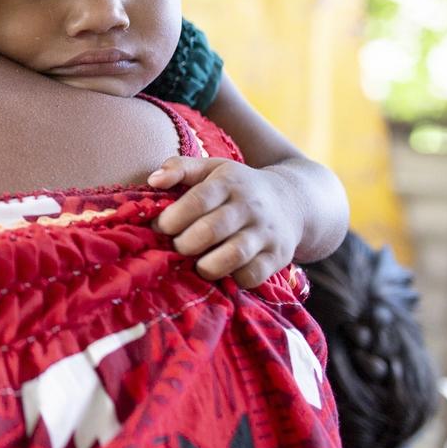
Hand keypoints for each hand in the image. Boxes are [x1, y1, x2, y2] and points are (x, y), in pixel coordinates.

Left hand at [148, 157, 301, 288]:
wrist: (292, 201)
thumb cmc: (237, 187)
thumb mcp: (211, 168)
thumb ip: (180, 168)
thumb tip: (153, 180)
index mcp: (229, 182)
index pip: (198, 200)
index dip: (173, 218)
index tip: (160, 228)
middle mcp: (249, 207)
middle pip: (211, 230)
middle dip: (184, 244)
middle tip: (176, 247)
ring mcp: (266, 233)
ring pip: (233, 255)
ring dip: (206, 266)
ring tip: (196, 264)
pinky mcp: (278, 256)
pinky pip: (252, 275)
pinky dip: (233, 279)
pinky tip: (223, 272)